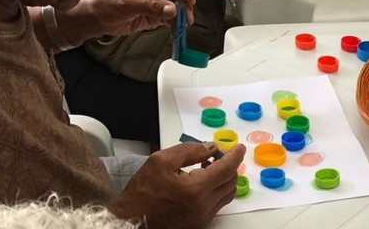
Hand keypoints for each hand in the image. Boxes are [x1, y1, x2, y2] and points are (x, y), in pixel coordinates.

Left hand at [63, 0, 195, 43]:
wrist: (94, 19)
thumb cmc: (106, 3)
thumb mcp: (129, 2)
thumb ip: (152, 5)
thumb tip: (173, 10)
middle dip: (183, 5)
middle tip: (188, 17)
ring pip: (174, 5)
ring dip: (180, 15)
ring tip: (183, 26)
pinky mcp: (154, 12)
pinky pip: (168, 17)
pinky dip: (173, 24)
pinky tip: (176, 31)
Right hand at [108, 142, 245, 228]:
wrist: (129, 221)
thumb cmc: (141, 191)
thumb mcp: (161, 161)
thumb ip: (190, 150)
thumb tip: (211, 148)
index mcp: (196, 189)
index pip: (227, 168)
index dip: (235, 155)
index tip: (239, 147)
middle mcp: (204, 206)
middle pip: (231, 181)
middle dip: (229, 165)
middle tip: (215, 156)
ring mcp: (202, 218)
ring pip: (227, 194)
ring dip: (224, 178)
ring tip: (207, 168)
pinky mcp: (199, 224)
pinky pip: (217, 204)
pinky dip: (216, 190)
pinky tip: (202, 183)